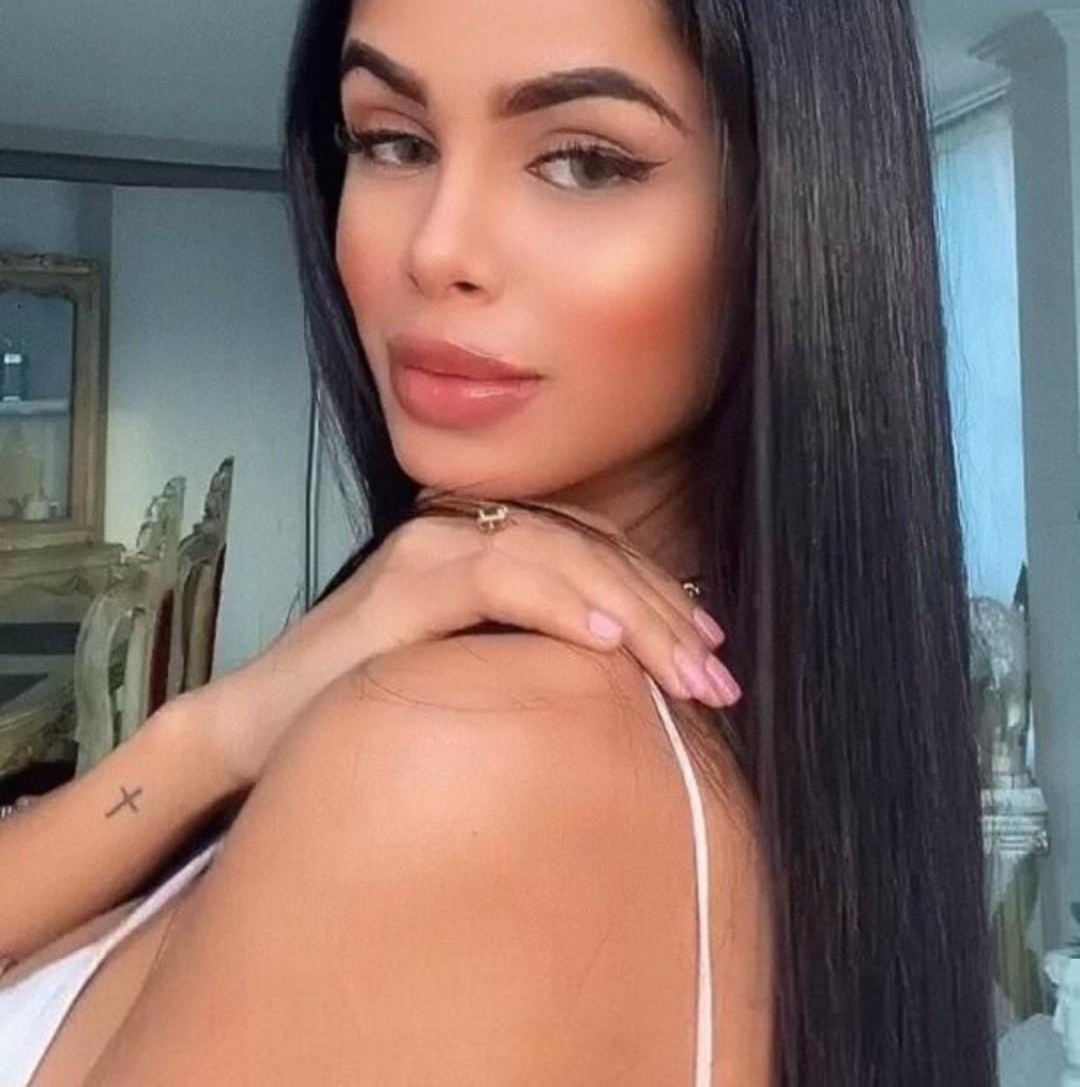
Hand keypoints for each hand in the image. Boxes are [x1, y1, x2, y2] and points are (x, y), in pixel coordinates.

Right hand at [197, 498, 738, 789]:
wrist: (257, 733)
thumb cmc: (367, 710)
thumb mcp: (472, 675)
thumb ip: (531, 655)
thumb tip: (628, 681)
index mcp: (479, 544)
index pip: (592, 546)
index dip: (658, 591)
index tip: (711, 651)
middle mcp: (456, 533)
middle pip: (588, 546)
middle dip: (664, 609)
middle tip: (718, 676)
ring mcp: (427, 552)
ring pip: (557, 552)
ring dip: (634, 609)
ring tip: (686, 668)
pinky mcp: (401, 587)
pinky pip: (499, 578)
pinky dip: (561, 602)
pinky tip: (607, 639)